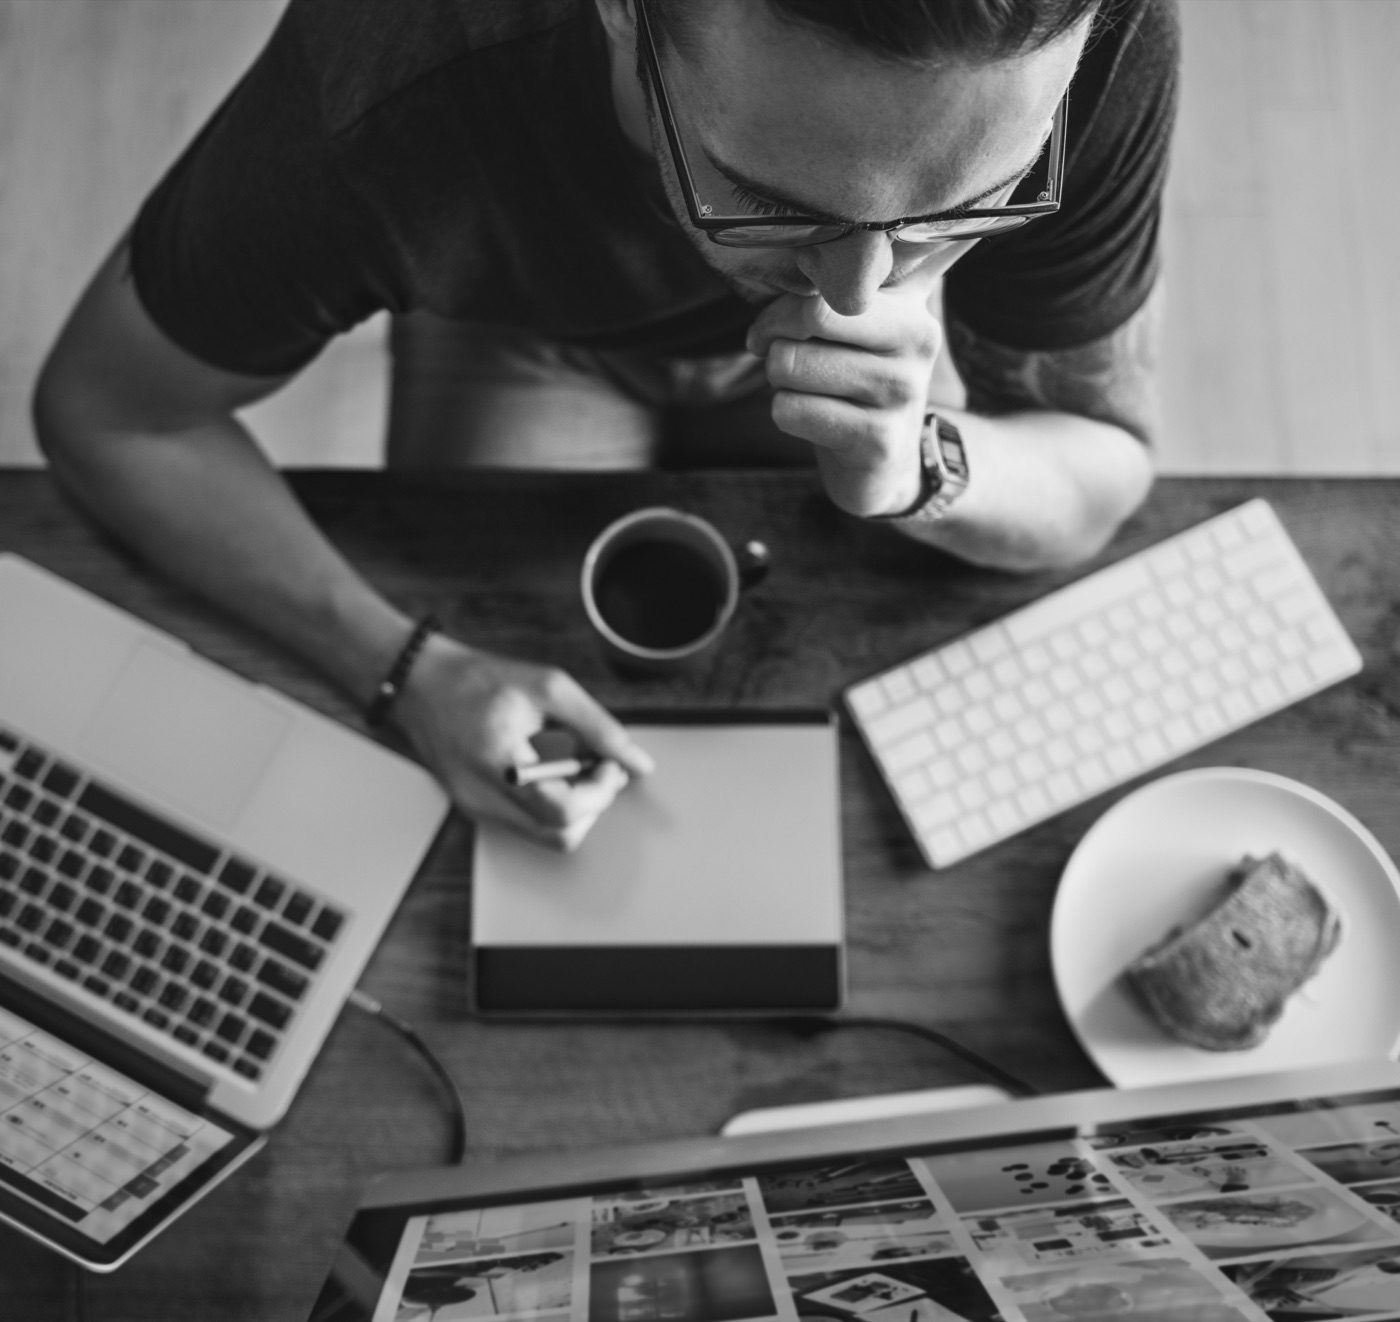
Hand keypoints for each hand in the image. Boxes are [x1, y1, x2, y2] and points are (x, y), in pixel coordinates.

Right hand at [390, 634, 653, 850]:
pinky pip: (526, 822)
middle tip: (596, 764)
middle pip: (560, 835)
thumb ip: (598, 727)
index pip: (564, 812)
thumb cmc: (479, 680)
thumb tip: (637, 762)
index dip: (600, 792)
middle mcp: (484, 798)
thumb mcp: (549, 687)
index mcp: (499, 765)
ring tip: (569, 761)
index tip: (609, 763)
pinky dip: (548, 801)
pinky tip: (545, 766)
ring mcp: (477, 808)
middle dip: (592, 802)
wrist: (420, 683)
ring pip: (546, 836)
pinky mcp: (475, 808)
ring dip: (573, 804)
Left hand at [747, 282, 942, 516]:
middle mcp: (919, 336)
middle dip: (774, 334)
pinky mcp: (879, 440)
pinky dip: (785, 413)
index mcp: (912, 296)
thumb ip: (847, 274)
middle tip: (776, 349)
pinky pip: (790, 411)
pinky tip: (813, 418)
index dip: (795, 291)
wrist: (885, 461)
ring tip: (804, 387)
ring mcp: (903, 391)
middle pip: (811, 313)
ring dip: (778, 379)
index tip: (785, 315)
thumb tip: (800, 240)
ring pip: (790, 363)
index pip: (843, 269)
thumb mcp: (863, 318)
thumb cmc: (856, 377)